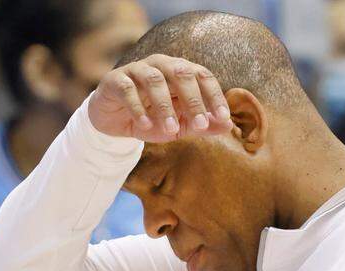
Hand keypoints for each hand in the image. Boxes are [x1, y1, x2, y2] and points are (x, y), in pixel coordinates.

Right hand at [88, 54, 232, 142]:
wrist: (115, 123)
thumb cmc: (152, 119)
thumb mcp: (180, 127)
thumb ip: (203, 125)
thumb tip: (228, 125)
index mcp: (179, 71)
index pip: (202, 76)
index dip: (214, 95)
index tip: (223, 117)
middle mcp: (160, 65)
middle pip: (181, 72)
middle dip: (193, 100)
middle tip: (200, 125)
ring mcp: (136, 70)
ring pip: (154, 80)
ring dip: (165, 107)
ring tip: (171, 130)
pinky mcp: (115, 80)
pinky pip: (128, 89)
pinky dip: (138, 108)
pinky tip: (145, 126)